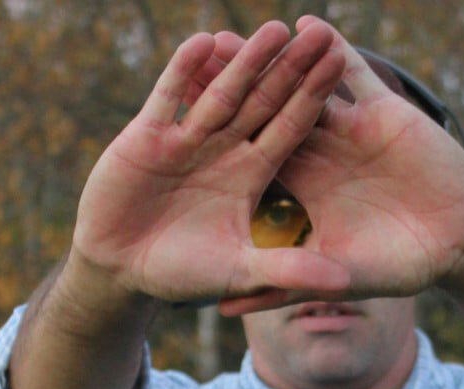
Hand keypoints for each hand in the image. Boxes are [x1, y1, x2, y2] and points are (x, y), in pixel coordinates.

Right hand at [70, 21, 348, 301]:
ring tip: (273, 29)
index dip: (316, 97)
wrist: (120, 269)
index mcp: (253, 173)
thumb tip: (341, 283)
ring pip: (221, 92)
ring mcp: (187, 139)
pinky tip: (202, 41)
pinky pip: (168, 97)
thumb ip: (288, 271)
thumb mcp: (240, 272)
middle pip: (265, 101)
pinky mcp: (147, 136)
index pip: (292, 128)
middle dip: (291, 69)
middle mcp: (225, 148)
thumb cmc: (183, 272)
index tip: (343, 64)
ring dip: (244, 62)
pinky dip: (182, 72)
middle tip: (320, 35)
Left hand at [220, 16, 463, 314]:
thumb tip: (221, 310)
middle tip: (195, 61)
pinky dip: (334, 50)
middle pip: (265, 112)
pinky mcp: (384, 113)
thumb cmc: (400, 267)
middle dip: (233, 88)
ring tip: (238, 35)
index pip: (245, 155)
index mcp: (300, 188)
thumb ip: (280, 286)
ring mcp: (350, 130)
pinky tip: (307, 23)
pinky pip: (355, 75)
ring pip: (302, 87)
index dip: (213, 139)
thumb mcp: (334, 279)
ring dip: (274, 61)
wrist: (459, 246)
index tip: (172, 121)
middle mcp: (319, 153)